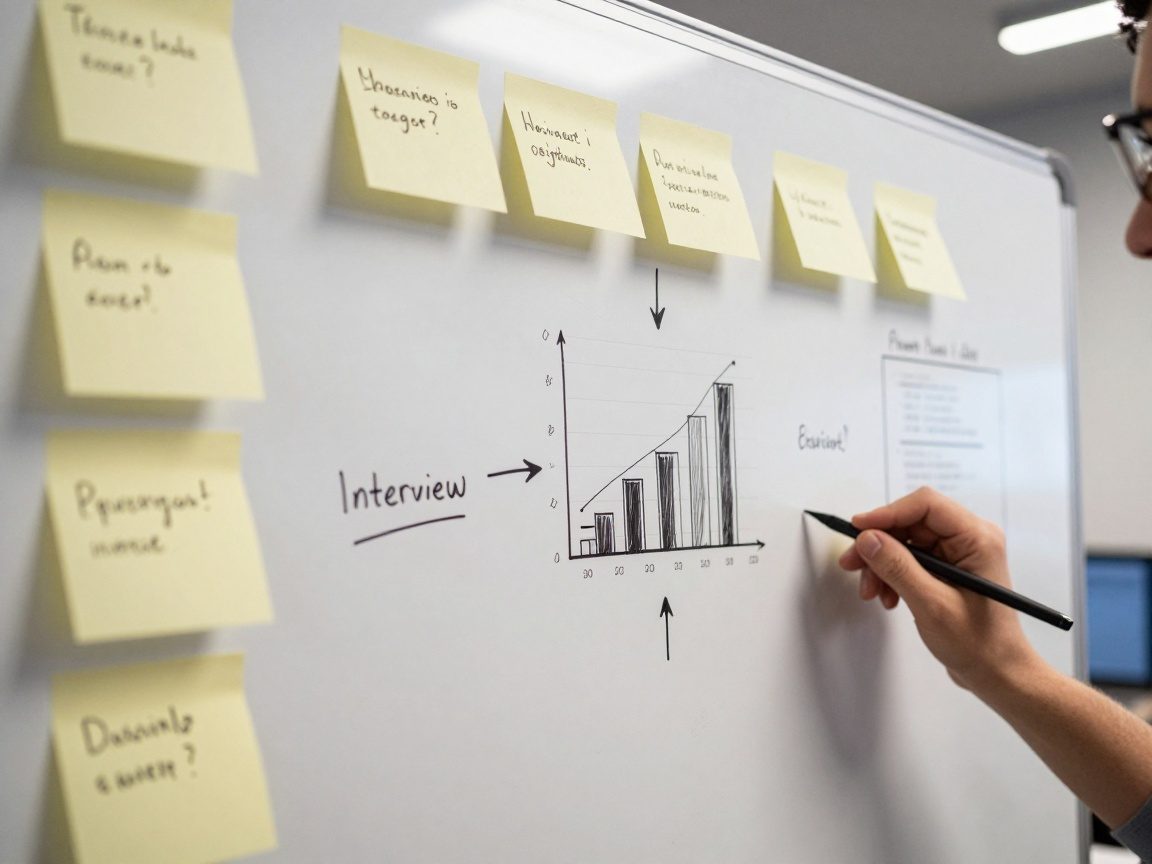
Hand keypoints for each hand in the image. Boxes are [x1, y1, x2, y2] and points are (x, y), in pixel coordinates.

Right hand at [838, 487, 1039, 695]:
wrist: (997, 673)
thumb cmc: (978, 644)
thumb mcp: (932, 604)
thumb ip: (898, 568)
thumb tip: (867, 539)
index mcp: (977, 538)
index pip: (925, 505)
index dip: (887, 513)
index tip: (857, 530)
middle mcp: (968, 539)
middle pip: (910, 522)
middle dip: (878, 544)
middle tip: (852, 565)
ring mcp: (957, 554)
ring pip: (905, 541)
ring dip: (881, 563)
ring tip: (871, 592)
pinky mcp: (947, 569)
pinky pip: (909, 559)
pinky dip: (892, 574)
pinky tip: (888, 597)